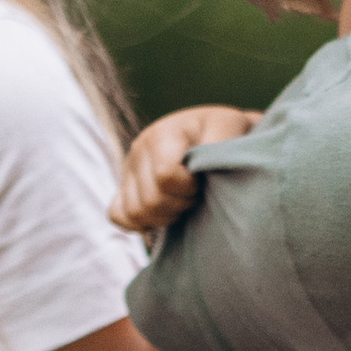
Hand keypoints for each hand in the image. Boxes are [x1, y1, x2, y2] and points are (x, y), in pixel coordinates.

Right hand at [109, 106, 262, 233]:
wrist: (222, 134)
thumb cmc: (230, 134)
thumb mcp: (232, 128)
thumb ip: (219, 141)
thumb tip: (197, 168)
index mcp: (163, 133)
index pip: (165, 176)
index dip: (188, 187)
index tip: (203, 182)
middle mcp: (140, 148)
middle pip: (150, 200)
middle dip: (179, 205)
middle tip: (197, 195)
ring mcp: (129, 168)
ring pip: (135, 212)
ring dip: (164, 216)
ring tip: (184, 202)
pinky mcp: (124, 185)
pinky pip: (118, 215)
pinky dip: (139, 222)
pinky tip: (163, 214)